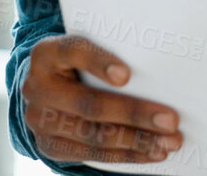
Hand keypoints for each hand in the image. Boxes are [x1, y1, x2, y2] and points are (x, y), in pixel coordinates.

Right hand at [20, 35, 181, 165]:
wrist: (43, 92)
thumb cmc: (76, 66)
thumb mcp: (81, 52)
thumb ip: (107, 55)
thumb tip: (158, 73)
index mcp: (46, 54)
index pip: (72, 52)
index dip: (98, 63)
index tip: (126, 75)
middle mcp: (37, 87)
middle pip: (89, 104)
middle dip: (134, 113)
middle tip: (170, 119)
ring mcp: (40, 120)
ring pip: (94, 135)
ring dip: (138, 140)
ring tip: (169, 141)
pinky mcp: (50, 146)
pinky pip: (93, 155)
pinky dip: (127, 155)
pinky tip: (152, 152)